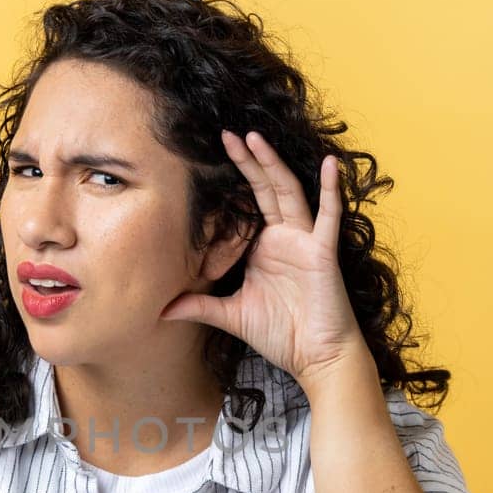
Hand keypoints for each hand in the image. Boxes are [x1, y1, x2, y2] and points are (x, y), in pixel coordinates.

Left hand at [160, 131, 368, 382]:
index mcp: (263, 248)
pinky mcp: (323, 252)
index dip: (230, 184)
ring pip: (287, 192)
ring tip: (253, 137)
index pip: (243, 207)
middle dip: (246, 161)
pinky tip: (328, 163)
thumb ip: (199, 307)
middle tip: (225, 134)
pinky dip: (330, 189)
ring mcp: (304, 241)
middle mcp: (284, 238)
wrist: (316, 358)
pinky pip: (328, 215)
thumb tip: (161, 310)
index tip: (206, 160)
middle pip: (263, 189)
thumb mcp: (231, 316)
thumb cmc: (281, 335)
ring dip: (271, 164)